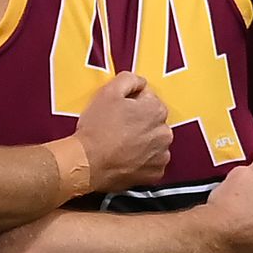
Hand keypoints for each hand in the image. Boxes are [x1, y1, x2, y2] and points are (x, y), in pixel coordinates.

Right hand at [74, 73, 172, 191]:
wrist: (87, 163)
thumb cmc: (96, 129)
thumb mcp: (108, 92)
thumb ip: (129, 79)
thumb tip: (140, 82)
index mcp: (156, 110)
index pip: (149, 99)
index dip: (132, 103)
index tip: (119, 111)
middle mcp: (165, 132)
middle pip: (153, 122)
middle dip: (140, 122)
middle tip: (117, 127)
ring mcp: (161, 154)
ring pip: (154, 142)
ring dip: (142, 142)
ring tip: (120, 144)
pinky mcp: (156, 173)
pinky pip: (152, 162)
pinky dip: (142, 161)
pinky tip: (126, 158)